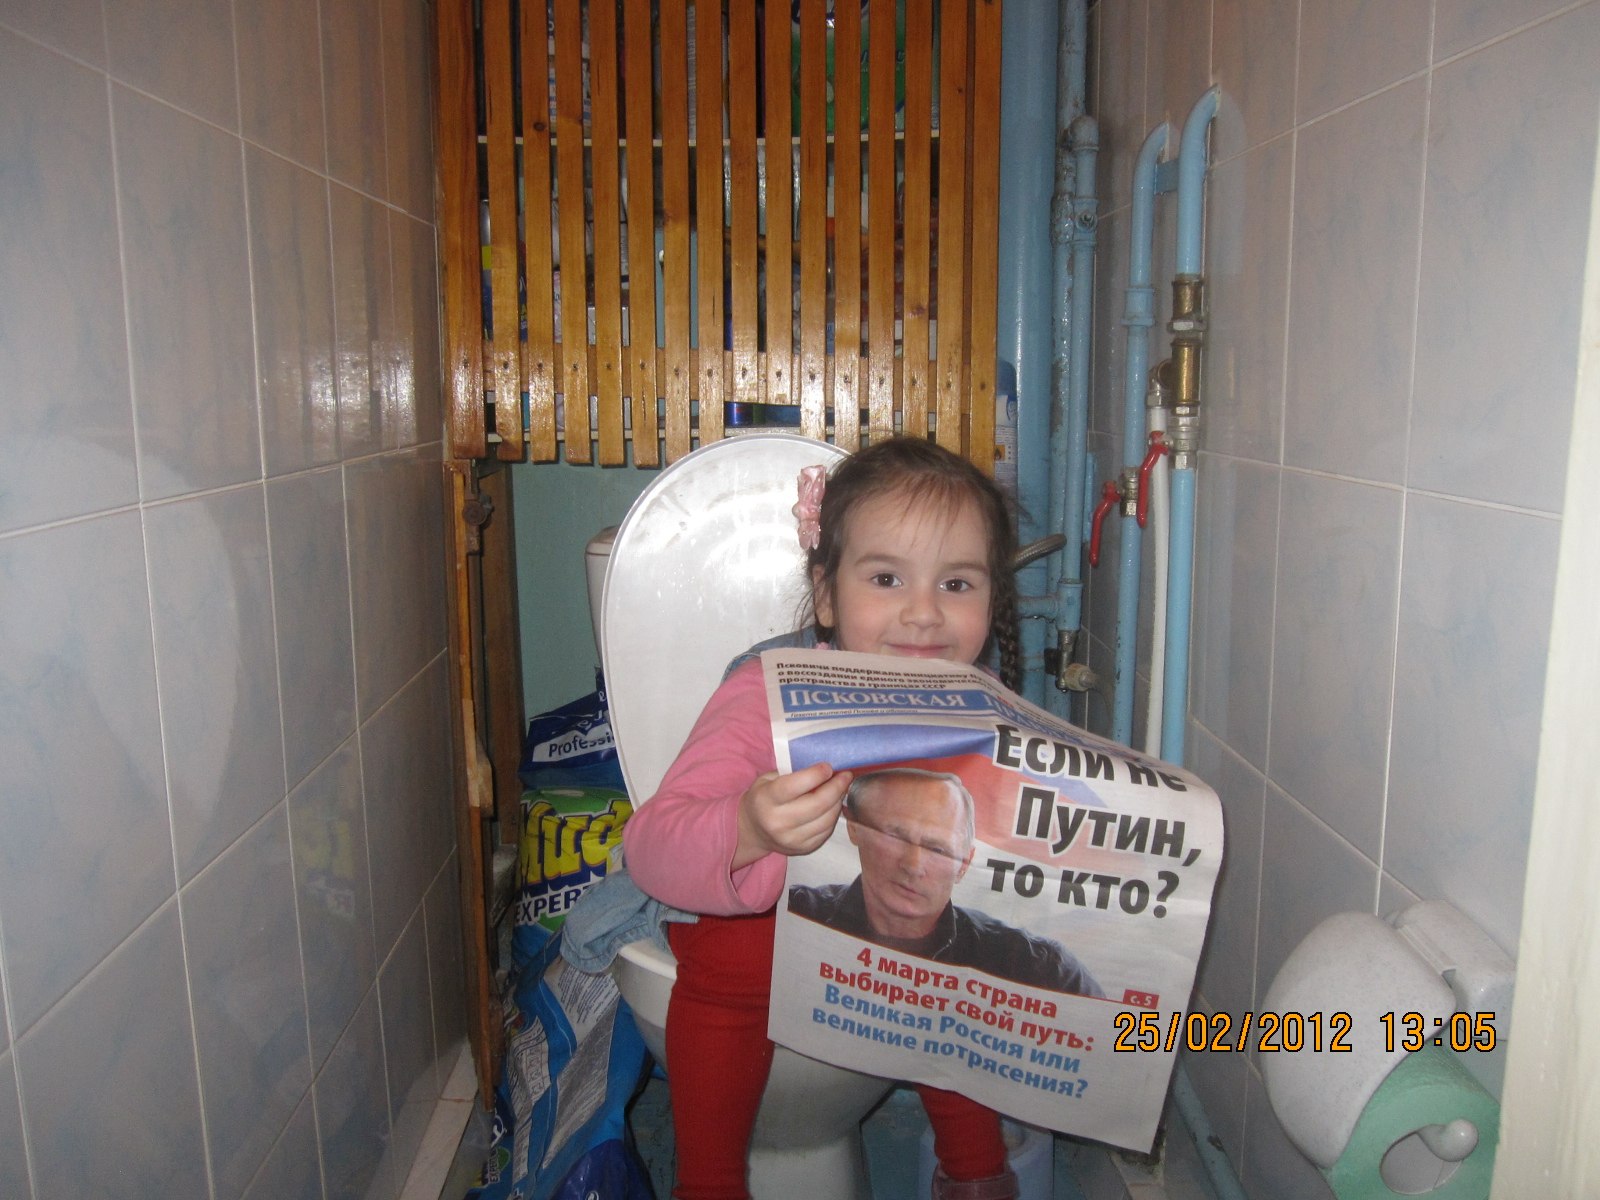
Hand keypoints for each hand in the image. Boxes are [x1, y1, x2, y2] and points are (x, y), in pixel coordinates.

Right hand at [733, 763, 853, 868]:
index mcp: (766, 799)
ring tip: (841, 788)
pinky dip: (834, 815)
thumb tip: (825, 767)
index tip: (828, 766)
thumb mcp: (769, 779)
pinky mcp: (803, 849)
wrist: (753, 830)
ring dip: (838, 801)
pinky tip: (833, 804)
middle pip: (817, 804)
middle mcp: (777, 822)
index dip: (815, 775)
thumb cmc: (764, 797)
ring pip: (827, 818)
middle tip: (846, 775)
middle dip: (836, 787)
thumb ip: (793, 772)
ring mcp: (791, 839)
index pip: (794, 786)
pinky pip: (827, 830)